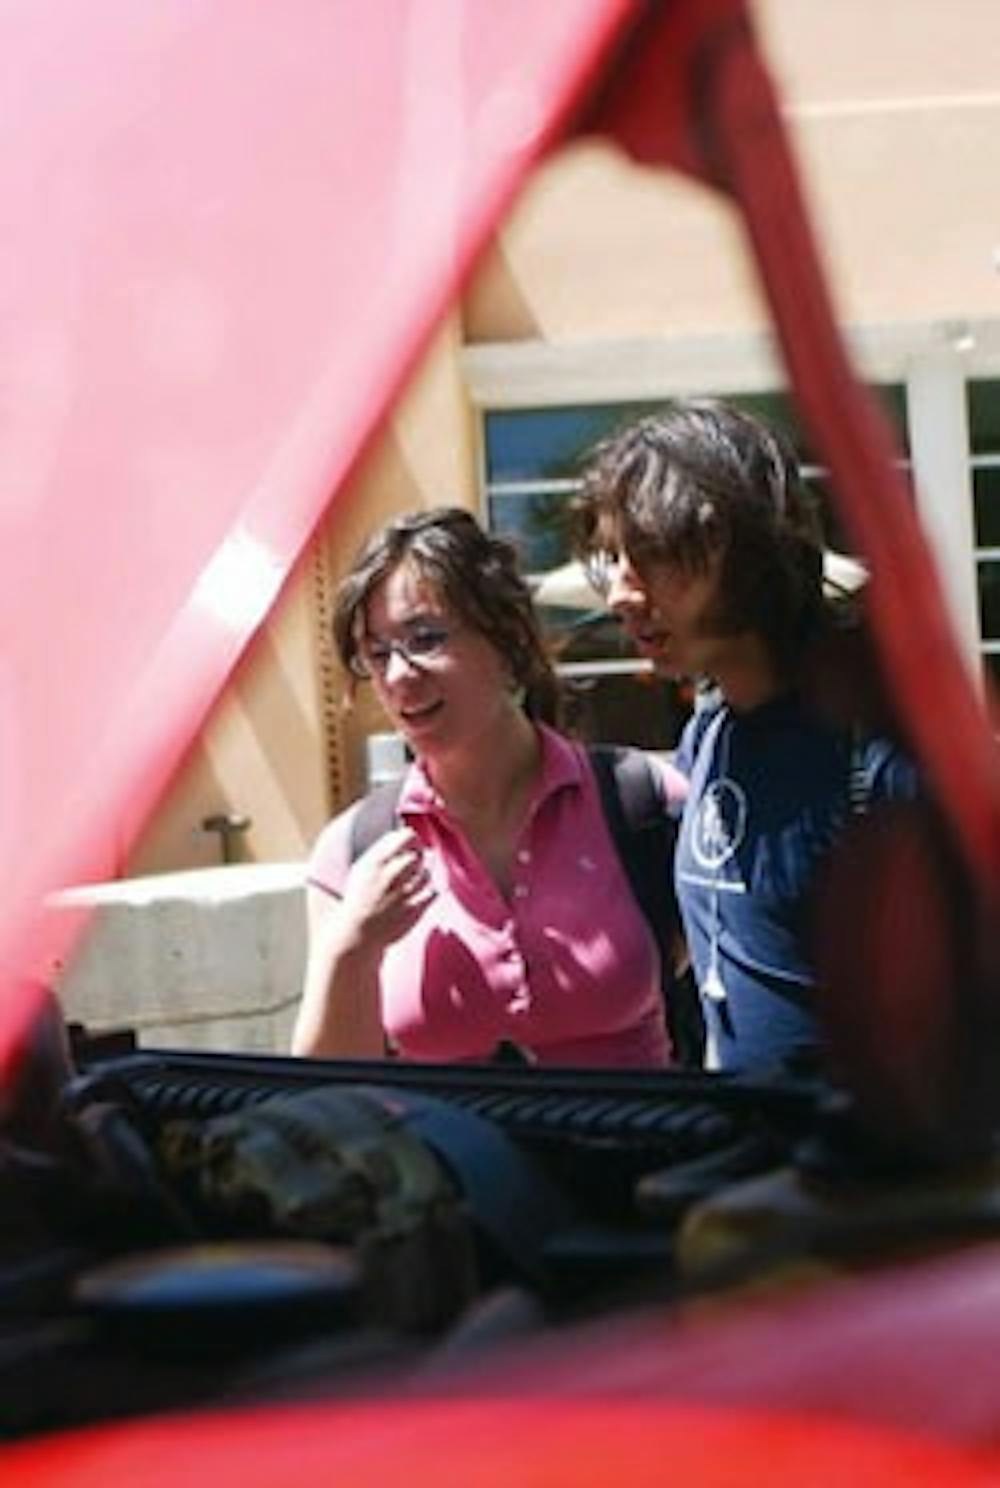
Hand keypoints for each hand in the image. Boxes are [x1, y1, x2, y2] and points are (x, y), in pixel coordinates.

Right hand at [340, 826, 434, 951]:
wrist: (356, 934)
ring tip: (414, 880)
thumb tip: (402, 833)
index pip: (406, 836)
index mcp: (374, 862)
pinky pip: (433, 893)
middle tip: (416, 861)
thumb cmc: (359, 898)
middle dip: (419, 856)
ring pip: (427, 873)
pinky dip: (431, 891)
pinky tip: (423, 892)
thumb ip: (381, 850)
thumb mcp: (362, 869)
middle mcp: (389, 876)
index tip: (413, 843)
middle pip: (418, 855)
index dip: (413, 838)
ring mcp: (402, 895)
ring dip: (424, 874)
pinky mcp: (413, 912)